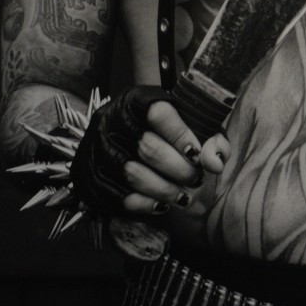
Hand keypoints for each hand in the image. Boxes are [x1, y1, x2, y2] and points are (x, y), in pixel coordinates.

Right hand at [70, 84, 230, 217]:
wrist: (117, 137)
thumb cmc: (163, 131)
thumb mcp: (187, 123)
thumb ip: (210, 138)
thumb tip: (215, 163)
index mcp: (134, 100)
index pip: (158, 113)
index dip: (181, 136)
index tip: (198, 155)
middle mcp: (110, 120)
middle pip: (147, 147)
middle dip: (178, 169)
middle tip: (194, 179)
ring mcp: (96, 148)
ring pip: (133, 174)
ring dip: (164, 190)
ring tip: (183, 196)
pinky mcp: (90, 176)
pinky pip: (118, 196)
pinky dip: (144, 205)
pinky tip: (161, 205)